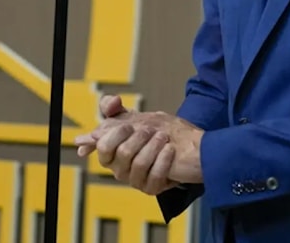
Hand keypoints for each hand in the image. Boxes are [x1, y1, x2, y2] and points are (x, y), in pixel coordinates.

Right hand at [74, 95, 204, 192]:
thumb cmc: (158, 130)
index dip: (115, 134)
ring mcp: (135, 180)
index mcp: (111, 153)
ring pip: (139, 164)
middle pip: (122, 153)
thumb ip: (116, 108)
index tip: (128, 126)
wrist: (187, 145)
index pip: (102, 147)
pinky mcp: (151, 188)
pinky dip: (164, 159)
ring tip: (164, 137)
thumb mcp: (135, 115)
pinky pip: (154, 175)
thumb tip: (111, 102)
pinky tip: (170, 149)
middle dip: (139, 137)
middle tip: (151, 129)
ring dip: (154, 146)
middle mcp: (119, 169)